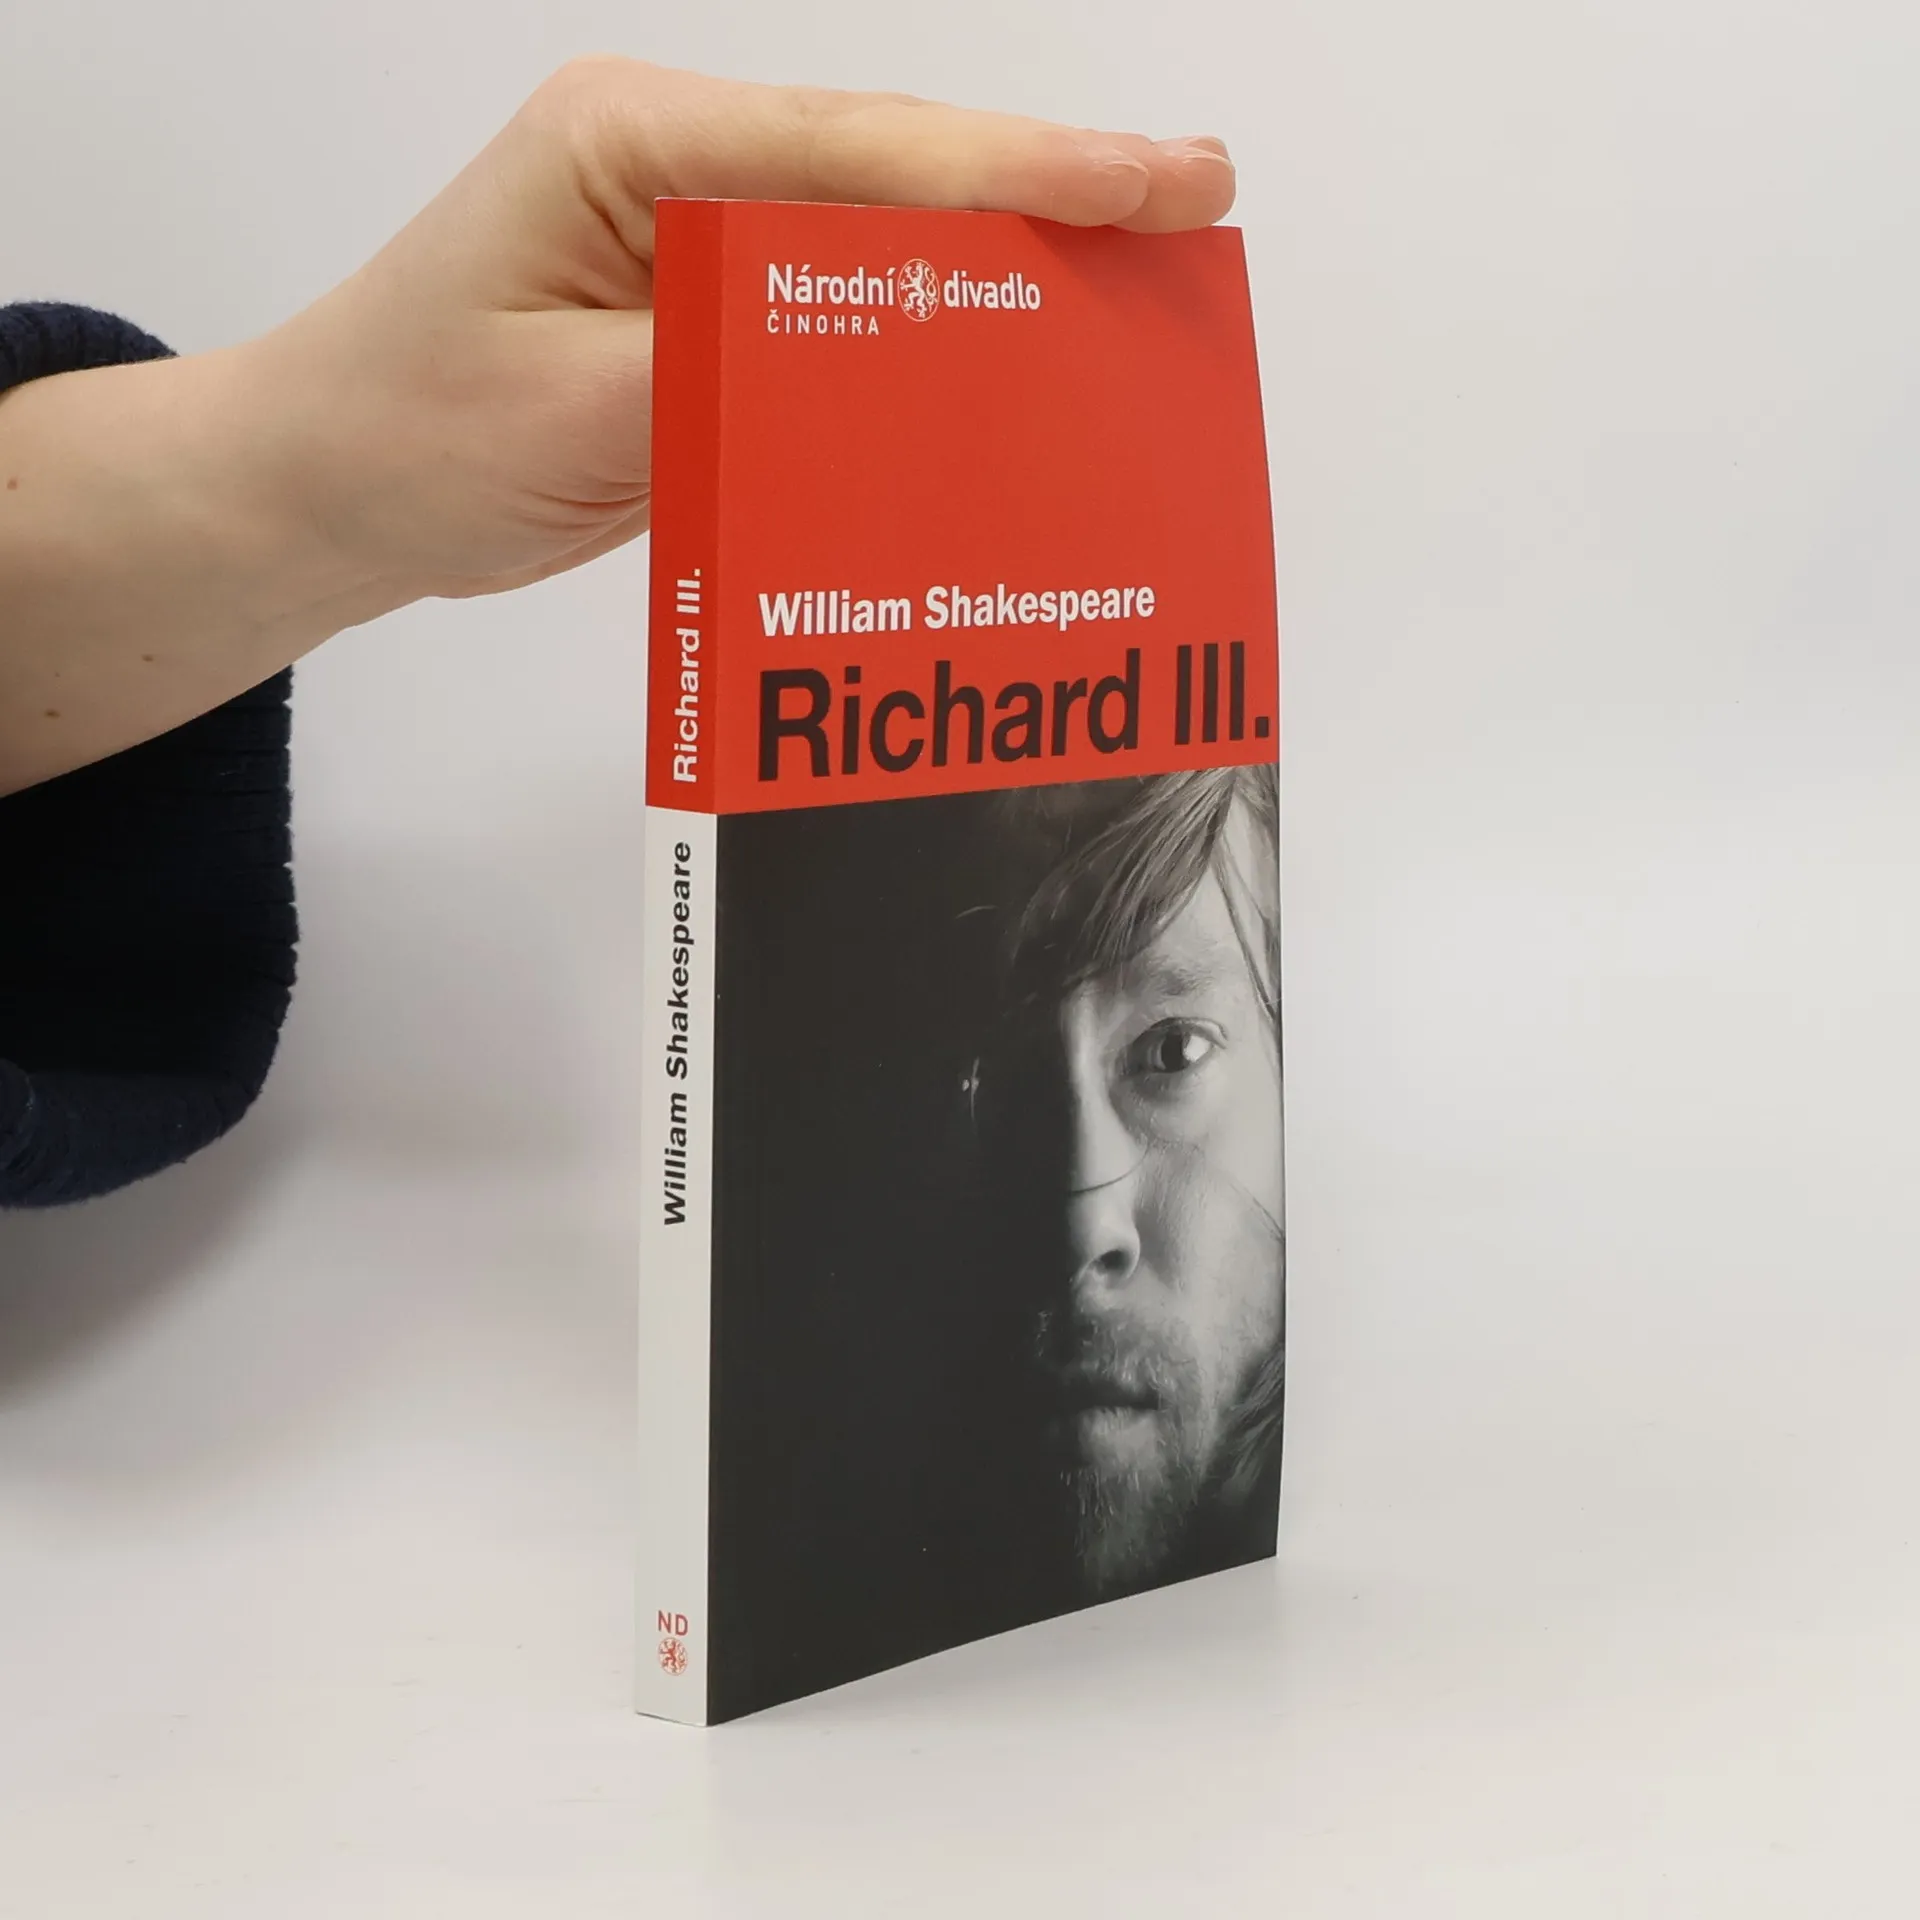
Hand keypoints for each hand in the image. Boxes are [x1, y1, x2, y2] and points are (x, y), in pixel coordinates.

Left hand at [0, 60, 1234, 792]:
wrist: (332, 487)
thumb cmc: (411, 431)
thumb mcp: (570, 413)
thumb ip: (734, 383)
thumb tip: (898, 378)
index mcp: (638, 144)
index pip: (860, 155)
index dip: (1018, 175)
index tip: (1158, 185)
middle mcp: (682, 172)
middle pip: (897, 178)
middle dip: (1050, 197)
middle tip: (1200, 212)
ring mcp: (699, 245)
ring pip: (886, 248)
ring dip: (1010, 268)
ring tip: (1146, 285)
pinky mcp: (711, 324)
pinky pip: (848, 326)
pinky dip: (937, 344)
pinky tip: (1018, 365)